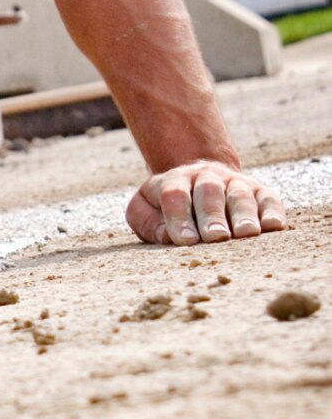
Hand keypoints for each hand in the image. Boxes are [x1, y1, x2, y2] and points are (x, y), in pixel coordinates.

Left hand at [126, 160, 285, 245]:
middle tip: (215, 237)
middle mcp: (206, 178)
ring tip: (246, 233)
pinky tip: (273, 226)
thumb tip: (168, 238)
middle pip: (209, 193)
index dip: (179, 217)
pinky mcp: (259, 191)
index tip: (185, 240)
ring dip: (243, 215)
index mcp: (175, 180)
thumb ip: (148, 223)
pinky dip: (272, 212)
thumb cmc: (166, 208)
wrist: (199, 181)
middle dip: (212, 216)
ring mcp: (235, 182)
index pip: (175, 195)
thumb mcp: (144, 210)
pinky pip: (268, 199)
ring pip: (239, 196)